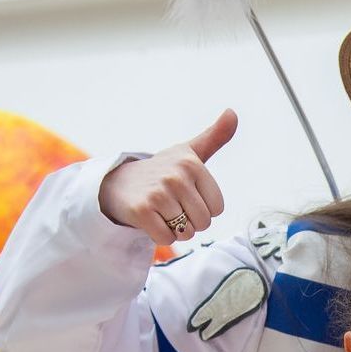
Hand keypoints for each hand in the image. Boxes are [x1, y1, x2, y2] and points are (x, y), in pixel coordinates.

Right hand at [99, 109, 236, 245]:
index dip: (203, 208)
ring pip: (186, 233)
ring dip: (174, 229)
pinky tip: (149, 219)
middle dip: (190, 221)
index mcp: (192, 164)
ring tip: (160, 211)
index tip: (186, 195)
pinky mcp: (142, 210)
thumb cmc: (162, 170)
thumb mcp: (189, 152)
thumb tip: (232, 112)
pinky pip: (166, 239)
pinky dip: (160, 236)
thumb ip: (214, 137)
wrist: (118, 182)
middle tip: (171, 205)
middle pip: (203, 223)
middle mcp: (176, 176)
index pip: (217, 209)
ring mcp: (158, 193)